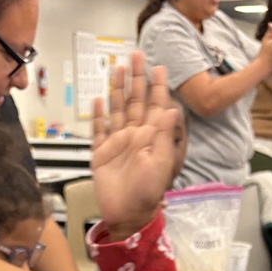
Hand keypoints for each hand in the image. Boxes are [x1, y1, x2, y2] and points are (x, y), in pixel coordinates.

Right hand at [91, 52, 176, 239]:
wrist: (127, 214)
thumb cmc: (147, 193)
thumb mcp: (161, 163)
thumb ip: (163, 135)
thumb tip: (173, 109)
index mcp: (151, 137)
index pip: (155, 105)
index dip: (158, 86)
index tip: (160, 67)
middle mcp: (134, 136)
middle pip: (135, 100)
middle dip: (136, 78)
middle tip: (136, 55)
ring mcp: (117, 143)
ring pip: (116, 110)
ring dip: (117, 90)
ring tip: (117, 69)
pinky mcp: (101, 154)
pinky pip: (98, 130)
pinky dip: (98, 115)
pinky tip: (98, 100)